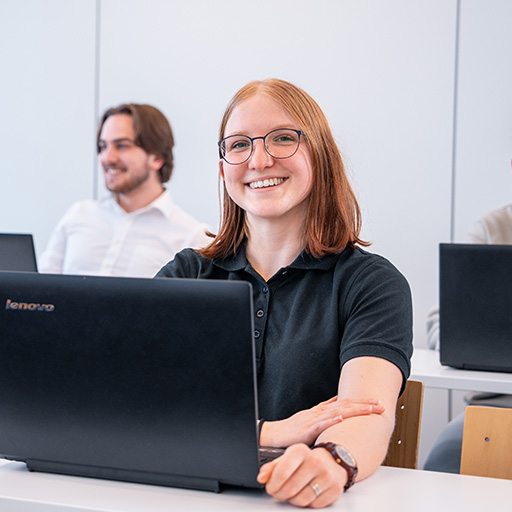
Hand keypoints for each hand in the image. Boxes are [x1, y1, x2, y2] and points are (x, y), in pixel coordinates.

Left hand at [257, 443, 346, 507]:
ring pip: (302, 499)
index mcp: (300, 450)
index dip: (273, 484)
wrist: (331, 461)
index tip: (270, 487)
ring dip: (293, 500)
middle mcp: (315, 461)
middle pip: (290, 489)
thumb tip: (261, 478)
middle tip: (279, 492)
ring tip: (293, 493)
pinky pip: (315, 505)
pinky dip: (308, 503)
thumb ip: (271, 468)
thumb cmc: (305, 461)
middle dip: (281, 494)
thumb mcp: (287, 459)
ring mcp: (327, 475)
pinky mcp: (335, 489)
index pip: (282, 471)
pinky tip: (307, 493)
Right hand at [260, 397, 383, 446]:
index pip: (345, 403)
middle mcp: (320, 412)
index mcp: (322, 410)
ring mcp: (313, 419)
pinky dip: (332, 420)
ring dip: (354, 409)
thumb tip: (340, 404)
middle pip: (345, 405)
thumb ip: (326, 411)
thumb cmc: (293, 429)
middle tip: (381, 405)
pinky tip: (342, 418)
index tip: (377, 402)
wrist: (274, 435)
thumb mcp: (312, 418)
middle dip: (364, 404)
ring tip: (369, 409)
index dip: (362, 402)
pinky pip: (320, 424)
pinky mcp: (306, 429)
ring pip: (337, 412)